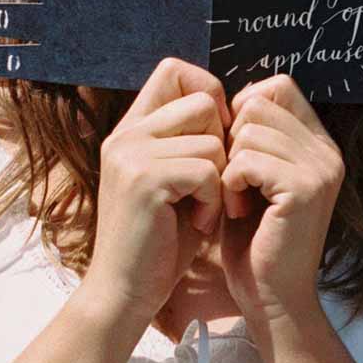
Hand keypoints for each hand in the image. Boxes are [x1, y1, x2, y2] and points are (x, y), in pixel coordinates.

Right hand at [83, 58, 230, 322]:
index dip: (209, 95)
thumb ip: (190, 144)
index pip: (174, 70)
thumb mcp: (175, 183)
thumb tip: (236, 109)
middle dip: (222, 142)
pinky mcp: (145, 180)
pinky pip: (207, 169)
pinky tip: (198, 224)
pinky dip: (213, 201)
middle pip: (201, 99)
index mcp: (131, 130)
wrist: (126, 292)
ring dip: (219, 179)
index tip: (218, 139)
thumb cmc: (159, 243)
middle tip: (211, 185)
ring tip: (202, 209)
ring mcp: (131, 154)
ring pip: (211, 139)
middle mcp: (126, 134)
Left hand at [219, 75, 344, 329]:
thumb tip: (232, 96)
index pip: (278, 86)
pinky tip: (237, 210)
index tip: (232, 152)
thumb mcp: (253, 178)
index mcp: (318, 144)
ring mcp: (321, 169)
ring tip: (236, 201)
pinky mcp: (305, 189)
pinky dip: (231, 185)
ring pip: (248, 131)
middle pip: (258, 103)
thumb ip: (252, 137)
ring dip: (229, 167)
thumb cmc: (253, 241)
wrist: (270, 298)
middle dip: (231, 141)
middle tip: (234, 184)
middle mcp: (327, 151)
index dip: (243, 109)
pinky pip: (247, 160)